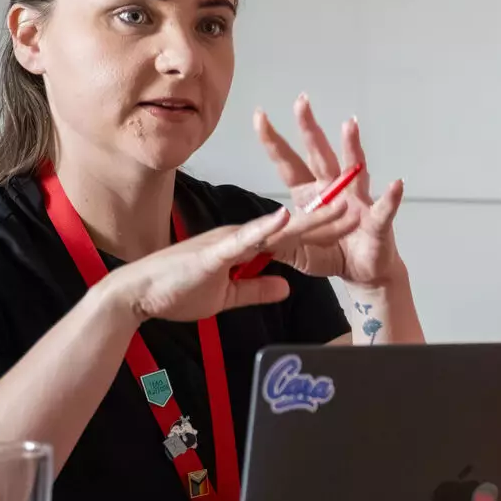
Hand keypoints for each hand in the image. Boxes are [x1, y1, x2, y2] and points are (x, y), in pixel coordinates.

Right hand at [104, 206, 342, 323]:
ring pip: (277, 227)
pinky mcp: (214, 253)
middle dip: (329, 217)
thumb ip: (258, 289)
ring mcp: (228, 242)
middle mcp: (241, 237)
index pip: (293, 238)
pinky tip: (286, 216)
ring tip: (341, 205)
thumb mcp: (228, 297)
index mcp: (245, 246)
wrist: (138, 297)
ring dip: (310, 217)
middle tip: (362, 203)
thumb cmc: (176, 294)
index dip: (324, 230)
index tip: (353, 221)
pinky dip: (266, 228)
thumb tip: (288, 286)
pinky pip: (245, 239)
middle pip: (294, 227)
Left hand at [253, 94, 406, 288]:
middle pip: (319, 154)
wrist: (365, 272)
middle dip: (309, 129)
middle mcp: (334, 189)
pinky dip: (391, 198)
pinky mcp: (377, 221)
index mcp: (310, 194)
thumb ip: (275, 243)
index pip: (288, 163)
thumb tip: (246, 240)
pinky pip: (384, 209)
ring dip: (352, 147)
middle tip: (301, 102)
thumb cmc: (333, 255)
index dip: (274, 141)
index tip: (260, 115)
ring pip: (353, 170)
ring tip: (349, 124)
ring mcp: (358, 201)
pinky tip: (395, 185)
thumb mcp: (296, 251)